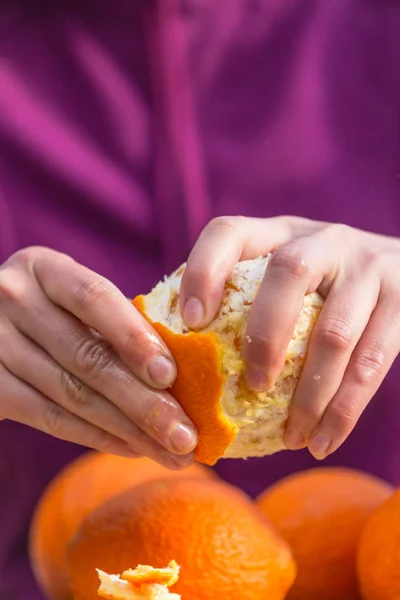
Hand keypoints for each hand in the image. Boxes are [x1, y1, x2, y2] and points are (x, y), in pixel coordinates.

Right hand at [0, 247, 195, 468]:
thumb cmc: (48, 311)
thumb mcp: (70, 296)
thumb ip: (114, 320)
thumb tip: (183, 370)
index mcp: (44, 269)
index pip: (93, 298)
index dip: (134, 337)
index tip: (170, 376)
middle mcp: (14, 299)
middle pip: (87, 357)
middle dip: (144, 402)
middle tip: (186, 436)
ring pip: (73, 395)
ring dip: (129, 430)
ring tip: (170, 451)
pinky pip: (50, 419)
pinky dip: (97, 437)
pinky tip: (132, 447)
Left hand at [180, 216, 399, 459]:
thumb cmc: (322, 286)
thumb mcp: (283, 275)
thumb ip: (244, 298)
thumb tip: (184, 365)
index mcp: (278, 234)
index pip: (229, 233)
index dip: (204, 272)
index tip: (190, 322)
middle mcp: (323, 241)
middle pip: (288, 274)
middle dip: (265, 336)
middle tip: (253, 388)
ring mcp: (367, 268)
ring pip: (334, 333)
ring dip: (310, 395)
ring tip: (292, 437)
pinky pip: (372, 363)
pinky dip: (344, 410)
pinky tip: (322, 440)